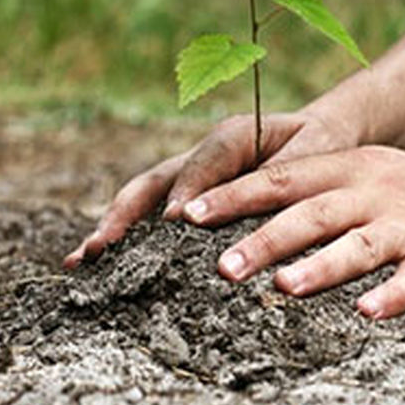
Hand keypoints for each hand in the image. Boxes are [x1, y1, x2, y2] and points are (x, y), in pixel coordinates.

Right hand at [64, 109, 358, 268]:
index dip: (187, 190)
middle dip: (124, 215)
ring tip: (81, 261)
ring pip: (142, 201)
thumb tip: (257, 199)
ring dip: (112, 229)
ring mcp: (189, 178)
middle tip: (99, 248)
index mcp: (233, 136)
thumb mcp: (317, 149)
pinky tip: (98, 268)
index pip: (203, 164)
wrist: (322, 136)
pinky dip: (126, 240)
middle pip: (153, 183)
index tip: (174, 222)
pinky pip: (152, 217)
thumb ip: (287, 172)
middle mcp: (201, 156)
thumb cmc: (323, 143)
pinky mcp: (188, 200)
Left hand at [177, 146, 404, 318]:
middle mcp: (375, 192)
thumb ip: (311, 189)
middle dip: (264, 239)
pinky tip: (368, 313)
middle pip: (312, 213)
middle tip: (221, 266)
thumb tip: (236, 214)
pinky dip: (393, 295)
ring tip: (283, 288)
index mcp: (350, 169)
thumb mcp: (365, 175)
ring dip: (320, 266)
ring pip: (359, 245)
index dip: (234, 195)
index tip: (187, 214)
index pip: (282, 179)